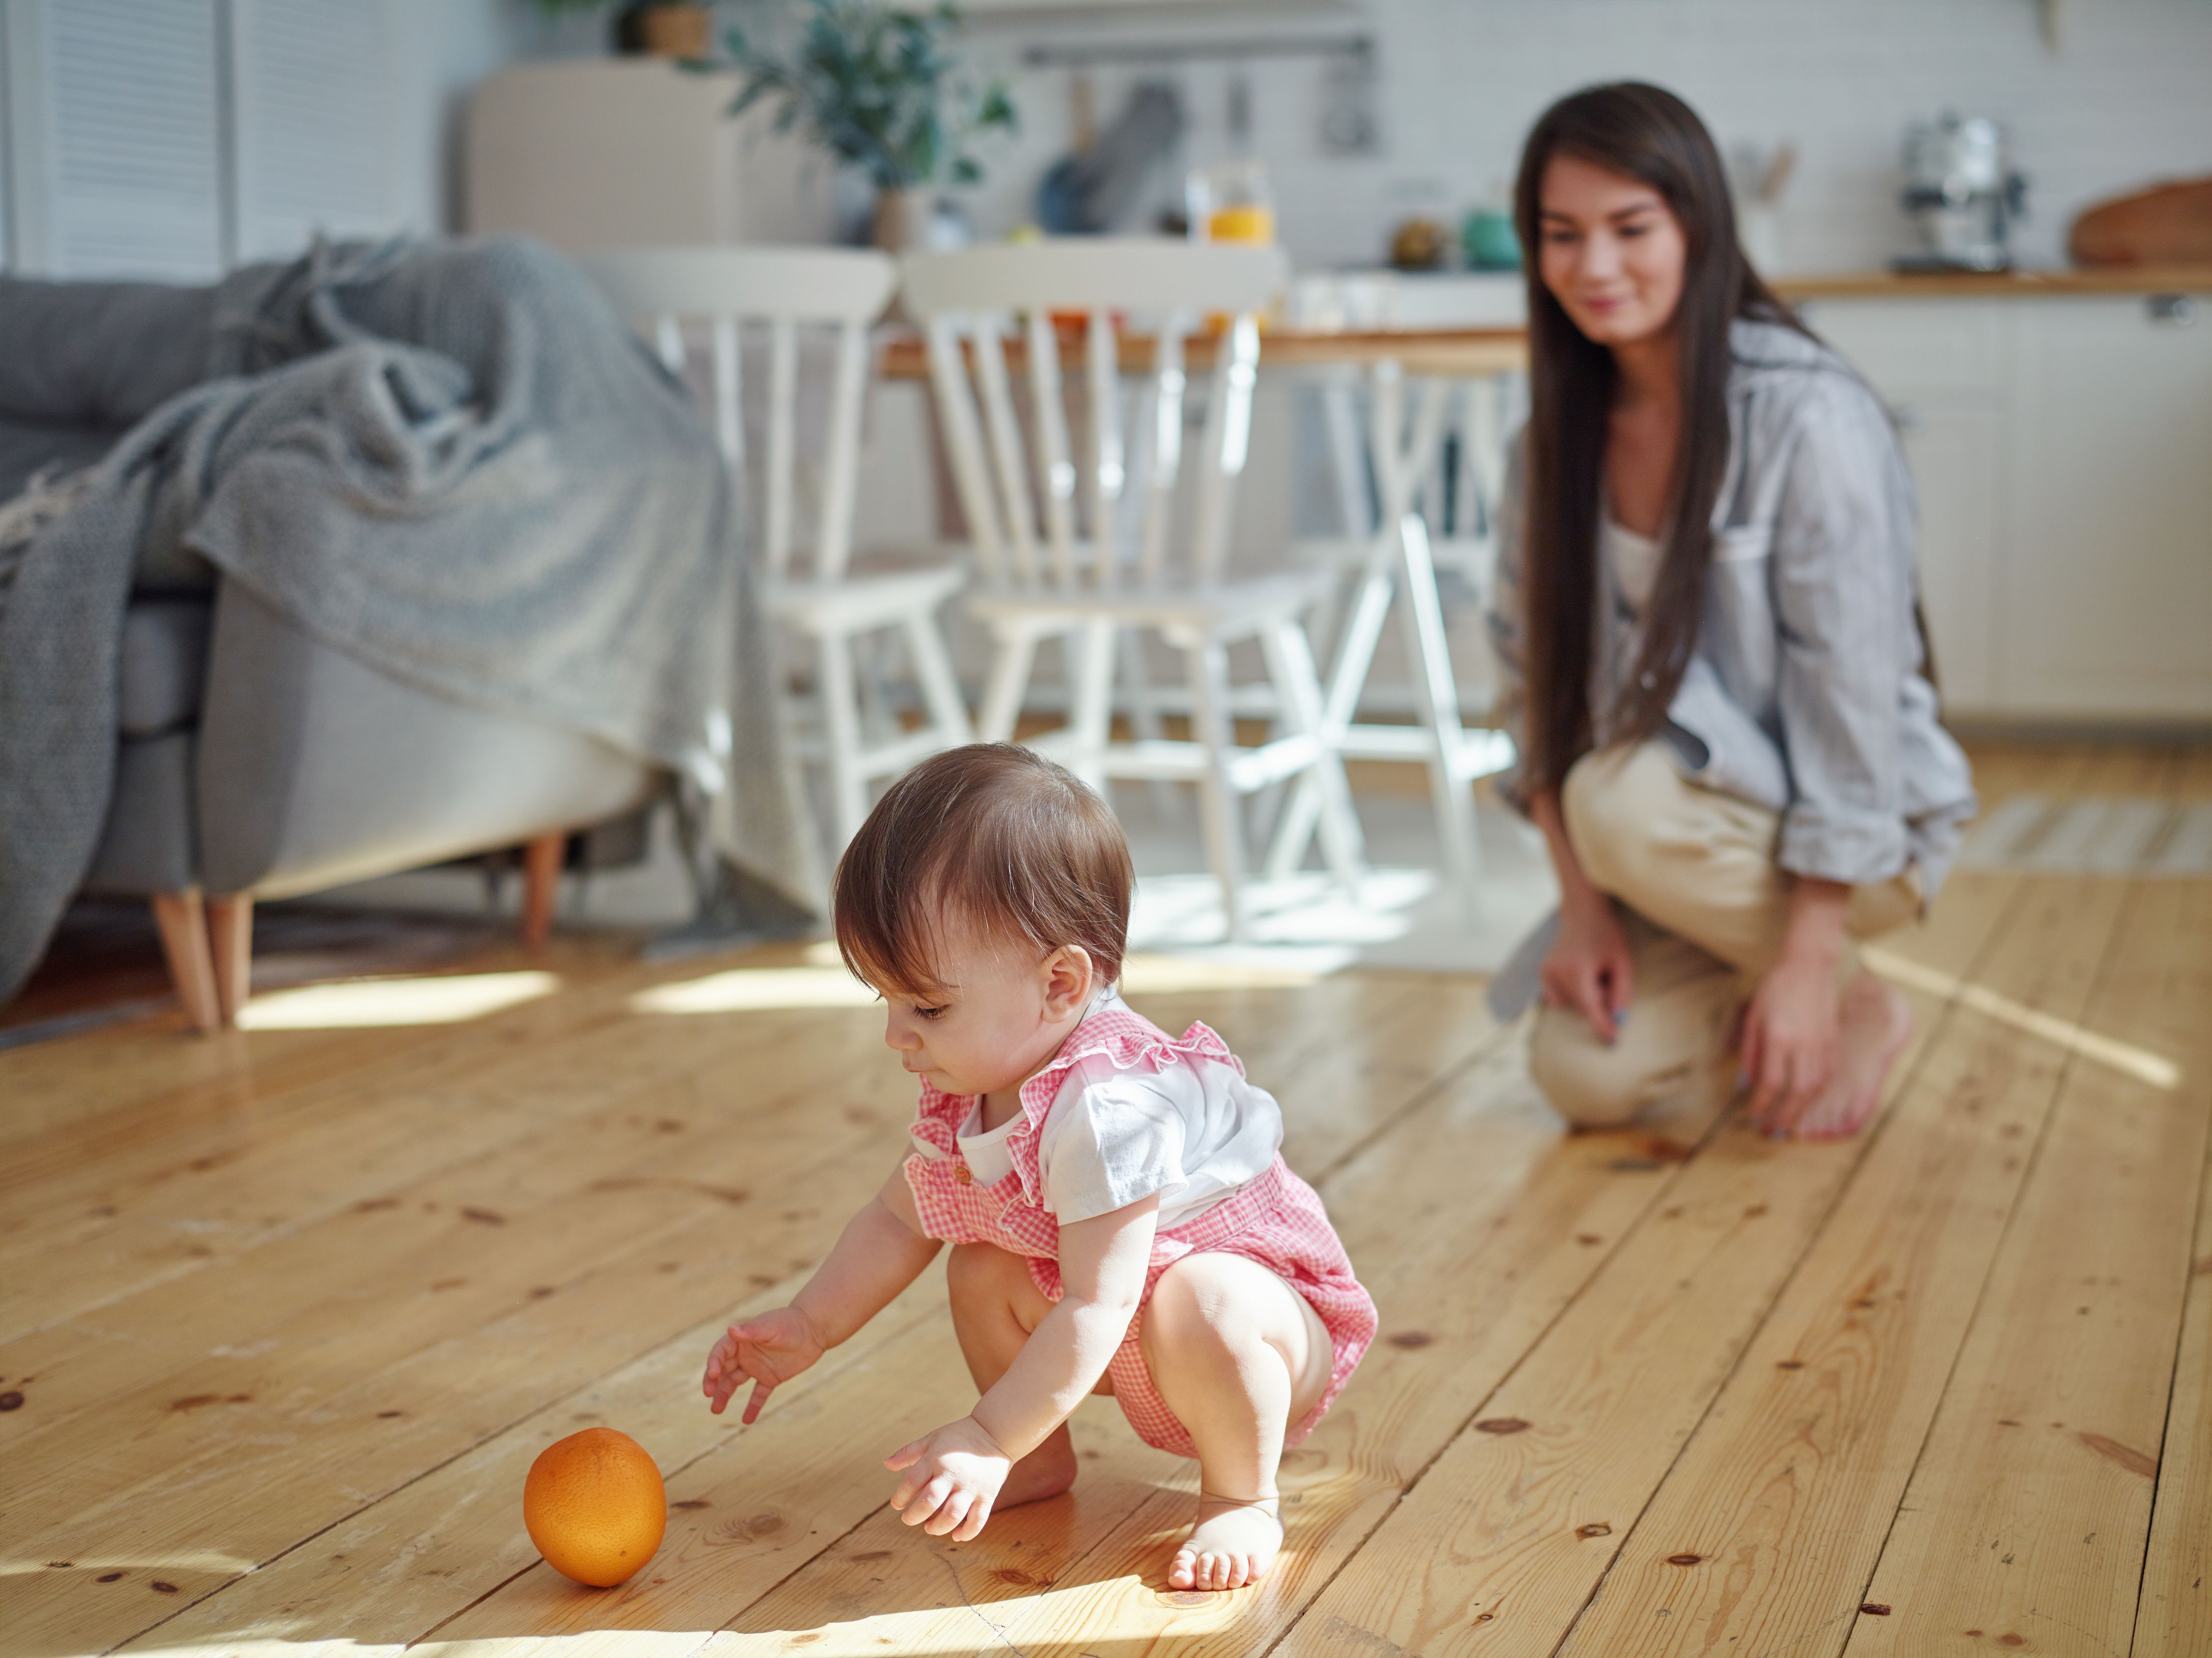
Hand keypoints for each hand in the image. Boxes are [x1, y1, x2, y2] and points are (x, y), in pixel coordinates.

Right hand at [702, 1305, 824, 1421]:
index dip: (714, 1362)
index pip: (721, 1351)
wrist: (814, 1329)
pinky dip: (753, 1407)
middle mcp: (745, 1354)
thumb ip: (751, 1330)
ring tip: (716, 1410)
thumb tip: (730, 1330)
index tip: (714, 1374)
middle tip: (708, 1394)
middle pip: (723, 1369)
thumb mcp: (771, 1326)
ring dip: (724, 1395)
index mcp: (742, 1340)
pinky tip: (747, 1420)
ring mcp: (757, 1367)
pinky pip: (759, 1394)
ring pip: (735, 1383)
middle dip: (713, 1381)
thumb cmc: (791, 1323)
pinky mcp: (771, 1378)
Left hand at [884, 1415, 1012, 1541]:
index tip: (897, 1504)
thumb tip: (886, 1464)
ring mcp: (971, 1487)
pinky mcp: (987, 1496)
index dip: (900, 1497)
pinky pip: (977, 1521)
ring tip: (929, 1528)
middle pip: (930, 1501)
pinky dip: (966, 1533)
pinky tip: (956, 1535)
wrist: (997, 1431)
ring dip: (938, 1527)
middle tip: (908, 1519)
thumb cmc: (959, 1435)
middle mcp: (952, 1474)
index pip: (911, 1482)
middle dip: (914, 1515)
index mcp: (936, 1459)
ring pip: (952, 1515)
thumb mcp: (932, 1438)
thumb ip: (909, 1452)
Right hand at [1541, 894, 1634, 1043]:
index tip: (1613, 1042)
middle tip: (1608, 979)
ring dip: (1587, 996)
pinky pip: (1561, 997)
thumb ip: (1621, 993)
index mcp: (1577, 968)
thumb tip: (1617, 1021)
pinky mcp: (1542, 972)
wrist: (1583, 911)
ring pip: (1572, 1002)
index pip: (1590, 1007)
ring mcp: (1546, 972)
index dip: (1602, 1026)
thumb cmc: (1607, 934)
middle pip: (1583, 1006)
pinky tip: (1580, 974)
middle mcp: (1556, 972)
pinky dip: (1574, 993)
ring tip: (1594, 972)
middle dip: (1599, 1002)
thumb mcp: (1623, 962)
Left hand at [1741, 946, 1841, 1137]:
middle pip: (1796, 1093)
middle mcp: (1803, 1044)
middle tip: (1772, 1132)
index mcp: (1779, 1037)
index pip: (1770, 1082)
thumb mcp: (1753, 1017)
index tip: (1752, 1116)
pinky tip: (1805, 1101)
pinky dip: (1815, 1094)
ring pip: (1815, 1088)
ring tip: (1788, 1123)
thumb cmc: (1776, 987)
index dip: (1761, 1104)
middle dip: (1783, 1117)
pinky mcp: (1834, 1042)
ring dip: (1801, 1110)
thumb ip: (1749, 1052)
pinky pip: (1827, 1076)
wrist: (1810, 966)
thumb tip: (1745, 1084)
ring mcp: (1822, 1044)